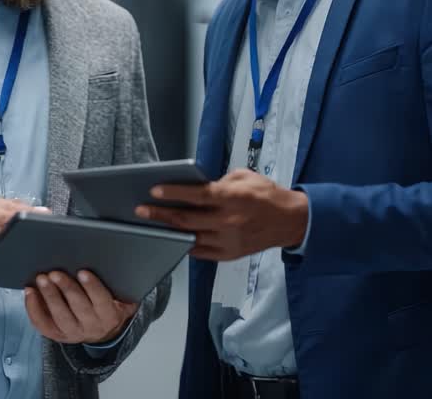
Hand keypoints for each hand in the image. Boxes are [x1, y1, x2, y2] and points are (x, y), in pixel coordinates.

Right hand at [0, 199, 48, 281]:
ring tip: (38, 254)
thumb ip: (16, 213)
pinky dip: (9, 260)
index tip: (54, 229)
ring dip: (25, 246)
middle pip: (20, 220)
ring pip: (10, 238)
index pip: (25, 208)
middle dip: (35, 231)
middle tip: (50, 242)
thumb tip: (46, 212)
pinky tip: (19, 265)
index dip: (40, 219)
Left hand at [24, 270, 136, 344]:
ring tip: (41, 279)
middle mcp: (91, 326)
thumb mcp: (123, 297)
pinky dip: (34, 309)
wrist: (103, 331)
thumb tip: (116, 263)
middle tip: (55, 273)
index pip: (102, 300)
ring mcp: (73, 333)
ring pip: (59, 316)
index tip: (83, 272)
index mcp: (109, 315)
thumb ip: (120, 285)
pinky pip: (43, 324)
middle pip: (78, 307)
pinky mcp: (57, 335)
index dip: (92, 286)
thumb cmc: (110, 306)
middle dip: (66, 288)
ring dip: (49, 296)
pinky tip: (30, 292)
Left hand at [135, 169, 307, 261]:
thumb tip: (195, 188)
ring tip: (152, 225)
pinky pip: (200, 252)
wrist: (291, 221)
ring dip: (169, 231)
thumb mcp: (244, 177)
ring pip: (190, 237)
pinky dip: (185, 244)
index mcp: (231, 197)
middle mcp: (228, 221)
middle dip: (160, 214)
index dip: (172, 193)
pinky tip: (174, 237)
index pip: (195, 195)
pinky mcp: (230, 255)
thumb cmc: (266, 194)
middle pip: (186, 220)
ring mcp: (228, 240)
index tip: (153, 191)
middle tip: (140, 211)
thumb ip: (219, 182)